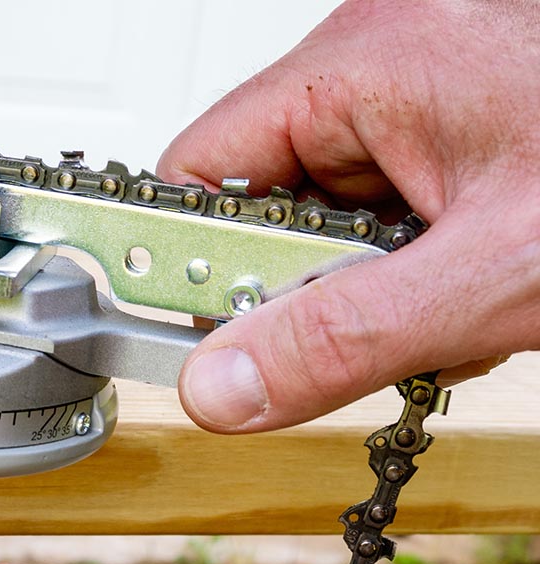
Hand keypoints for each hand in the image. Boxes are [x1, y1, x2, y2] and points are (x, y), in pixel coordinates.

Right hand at [158, 0, 539, 432]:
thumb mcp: (490, 276)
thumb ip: (340, 338)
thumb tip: (216, 386)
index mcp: (363, 63)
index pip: (197, 171)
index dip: (187, 261)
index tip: (198, 337)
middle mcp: (380, 62)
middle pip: (261, 199)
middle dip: (306, 286)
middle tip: (376, 325)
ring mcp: (423, 92)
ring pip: (326, 215)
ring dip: (369, 285)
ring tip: (453, 302)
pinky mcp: (458, 125)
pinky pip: (387, 210)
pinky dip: (413, 266)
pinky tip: (473, 282)